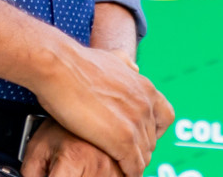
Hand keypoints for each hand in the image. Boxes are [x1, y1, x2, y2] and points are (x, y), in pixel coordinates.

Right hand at [26, 43, 173, 176]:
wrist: (58, 66)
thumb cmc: (75, 62)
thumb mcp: (109, 57)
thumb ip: (124, 65)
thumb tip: (134, 67)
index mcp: (144, 87)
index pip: (164, 117)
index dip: (153, 128)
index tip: (139, 133)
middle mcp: (145, 104)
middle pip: (152, 139)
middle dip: (139, 147)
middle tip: (124, 152)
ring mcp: (136, 122)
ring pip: (144, 155)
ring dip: (133, 162)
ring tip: (119, 164)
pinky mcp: (123, 139)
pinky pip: (133, 166)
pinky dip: (128, 172)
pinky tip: (118, 173)